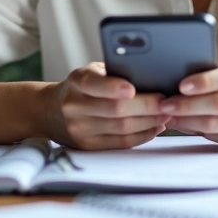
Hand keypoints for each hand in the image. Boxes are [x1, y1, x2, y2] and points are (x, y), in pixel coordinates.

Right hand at [43, 62, 169, 149]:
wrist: (50, 111)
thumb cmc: (81, 87)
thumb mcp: (90, 71)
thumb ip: (113, 72)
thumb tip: (151, 73)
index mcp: (76, 82)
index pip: (93, 84)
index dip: (113, 87)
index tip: (132, 89)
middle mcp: (74, 106)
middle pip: (115, 110)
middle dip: (146, 106)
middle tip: (166, 101)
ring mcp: (79, 129)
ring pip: (122, 128)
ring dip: (149, 122)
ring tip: (166, 114)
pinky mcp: (88, 146)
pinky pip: (121, 143)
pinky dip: (143, 135)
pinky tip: (155, 127)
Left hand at [159, 63, 217, 151]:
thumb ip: (215, 79)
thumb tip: (175, 82)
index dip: (204, 81)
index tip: (182, 85)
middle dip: (188, 105)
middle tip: (165, 105)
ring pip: (214, 123)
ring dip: (186, 120)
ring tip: (168, 116)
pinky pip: (215, 137)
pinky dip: (194, 131)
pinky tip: (181, 125)